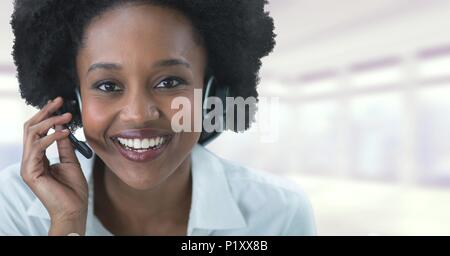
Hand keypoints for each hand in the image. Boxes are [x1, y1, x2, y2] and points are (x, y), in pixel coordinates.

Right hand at [20, 97, 87, 234]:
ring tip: (66, 117)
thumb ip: (64, 146)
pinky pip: (38, 147)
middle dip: (45, 112)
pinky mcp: (30, 172)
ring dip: (50, 122)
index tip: (59, 104)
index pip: (37, 131)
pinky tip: (64, 133)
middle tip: (58, 101)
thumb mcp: (70, 161)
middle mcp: (30, 160)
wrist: (74, 209)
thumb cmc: (73, 189)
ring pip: (32, 134)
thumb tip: (63, 128)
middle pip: (30, 128)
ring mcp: (28, 166)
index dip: (47, 115)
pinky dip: (52, 137)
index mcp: (38, 158)